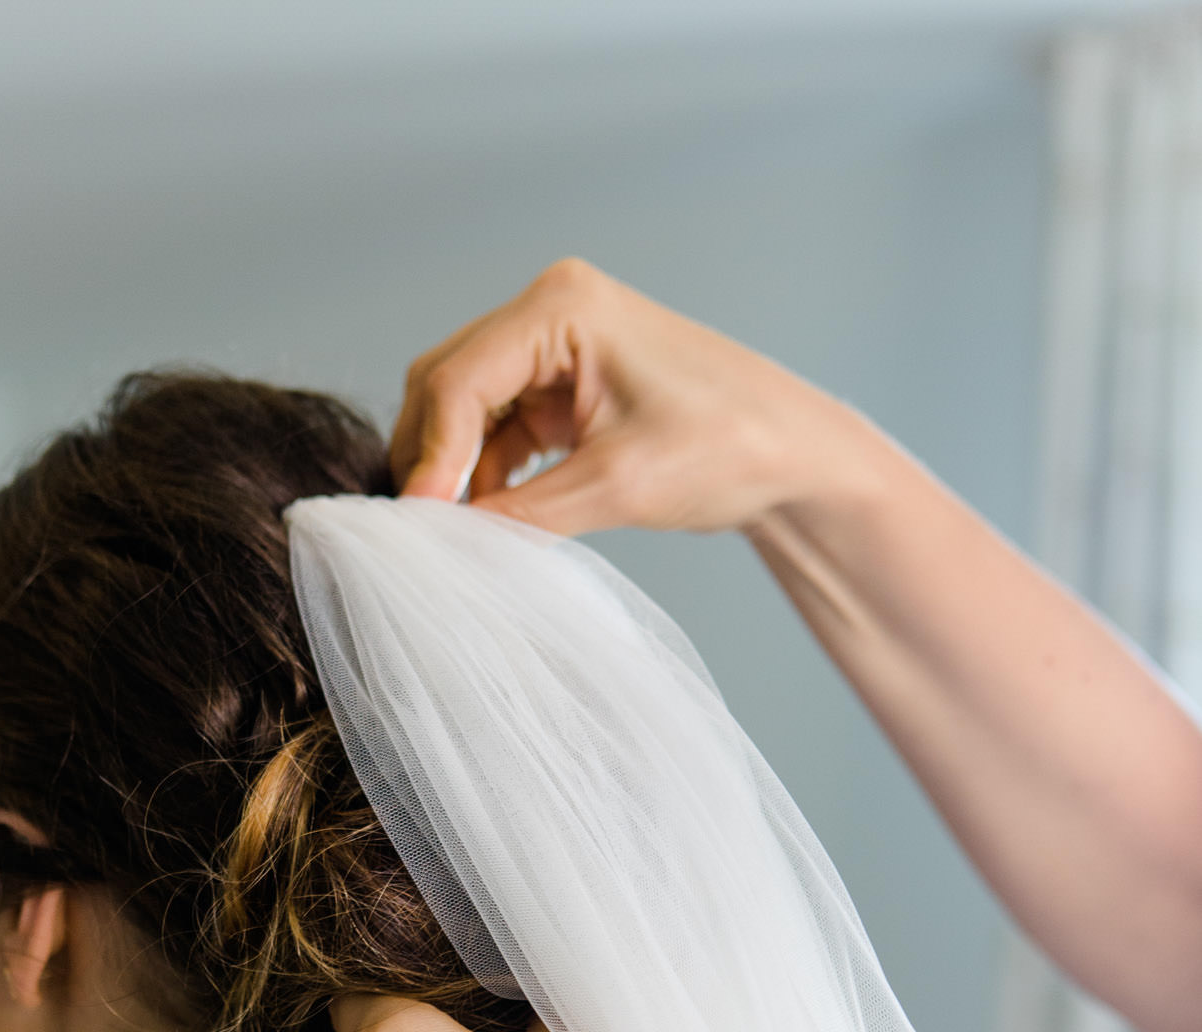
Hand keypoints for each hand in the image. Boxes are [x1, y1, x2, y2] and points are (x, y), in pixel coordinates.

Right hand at [391, 258, 879, 537]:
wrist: (795, 457)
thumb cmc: (731, 449)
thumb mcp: (618, 487)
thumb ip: (523, 515)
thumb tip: (447, 543)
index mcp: (562, 306)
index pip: (459, 380)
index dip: (430, 456)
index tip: (418, 523)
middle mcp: (551, 311)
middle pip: (448, 384)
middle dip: (430, 457)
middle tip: (419, 533)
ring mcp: (556, 347)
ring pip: (465, 409)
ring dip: (454, 469)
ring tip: (450, 535)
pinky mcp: (565, 385)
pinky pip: (499, 429)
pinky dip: (485, 475)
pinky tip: (487, 522)